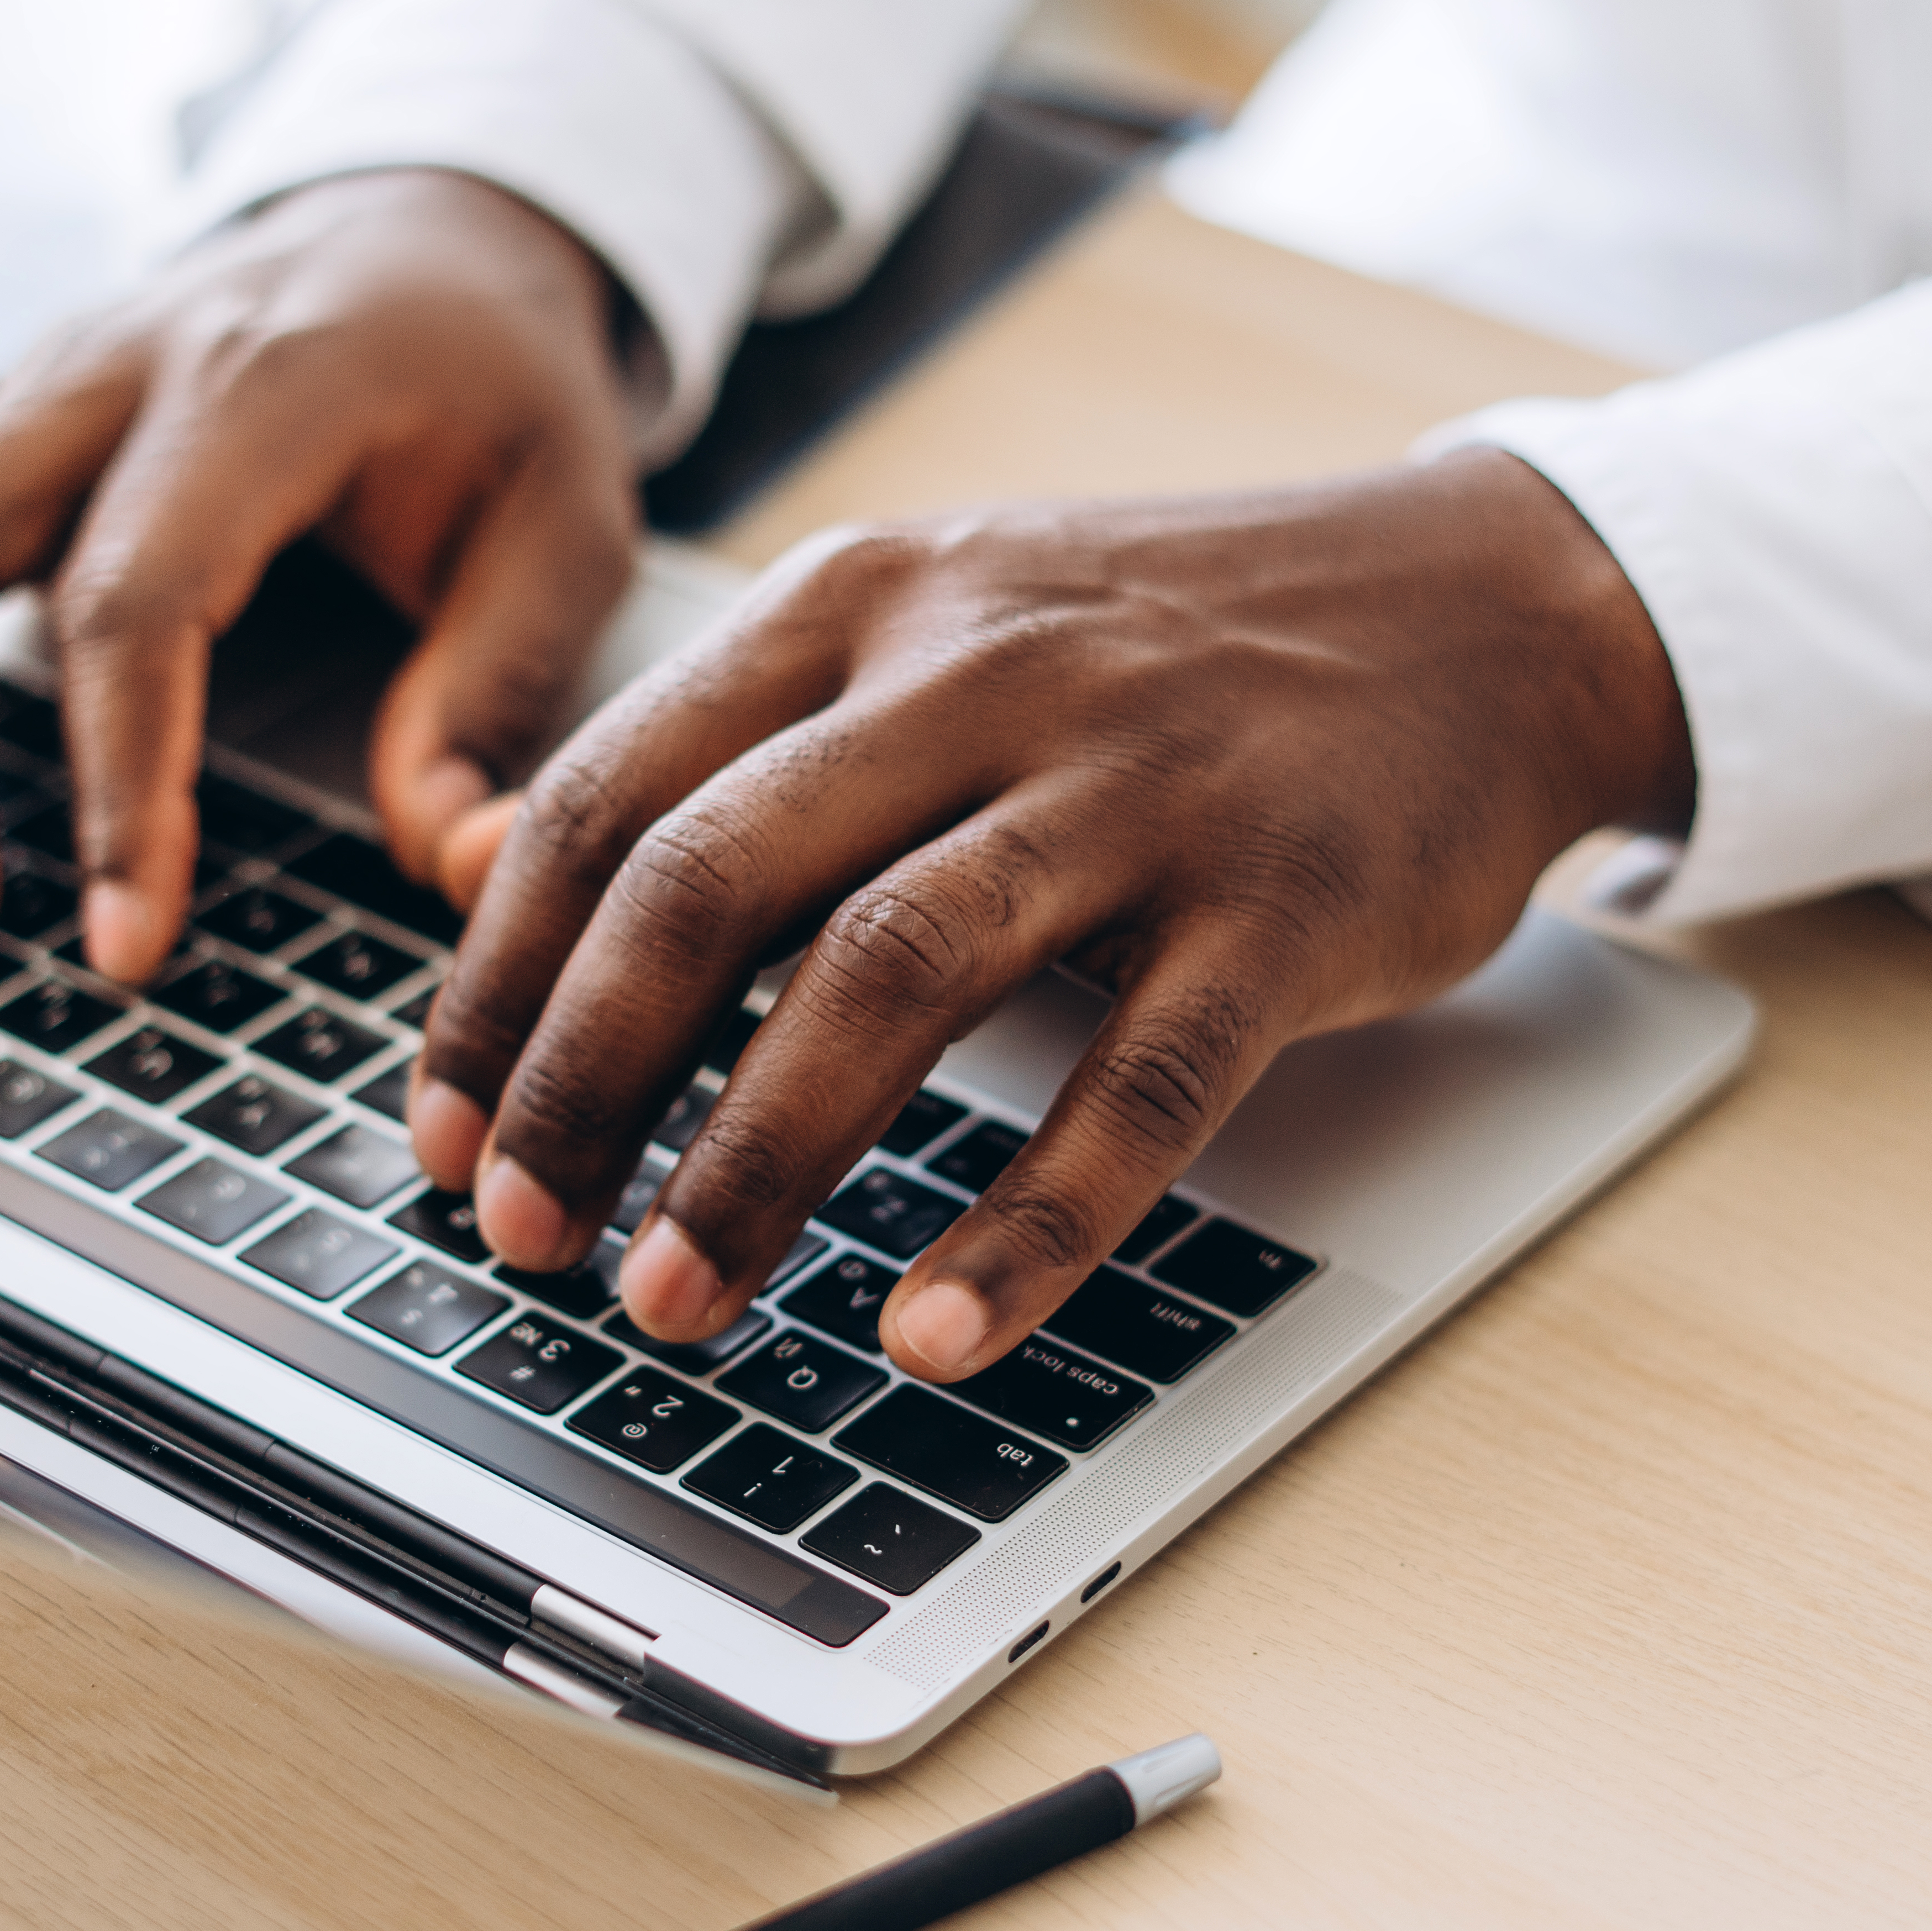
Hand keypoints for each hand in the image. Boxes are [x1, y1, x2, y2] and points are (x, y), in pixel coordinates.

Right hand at [0, 169, 640, 977]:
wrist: (432, 227)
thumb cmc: (500, 388)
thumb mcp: (570, 520)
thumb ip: (502, 686)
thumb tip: (447, 857)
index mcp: (262, 386)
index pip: (135, 599)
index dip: (117, 785)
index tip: (126, 940)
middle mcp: (106, 364)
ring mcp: (22, 379)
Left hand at [407, 450, 1692, 1383]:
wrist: (1486, 606)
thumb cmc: (1177, 653)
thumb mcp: (940, 629)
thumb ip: (747, 744)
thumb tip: (507, 886)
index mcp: (864, 599)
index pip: (613, 795)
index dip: (502, 984)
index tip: (445, 1133)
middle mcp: (979, 670)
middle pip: (714, 886)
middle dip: (587, 1083)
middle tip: (527, 1241)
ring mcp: (1138, 784)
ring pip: (889, 977)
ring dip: (755, 1162)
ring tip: (675, 1304)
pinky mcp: (1281, 906)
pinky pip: (1131, 1090)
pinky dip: (1023, 1226)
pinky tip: (933, 1331)